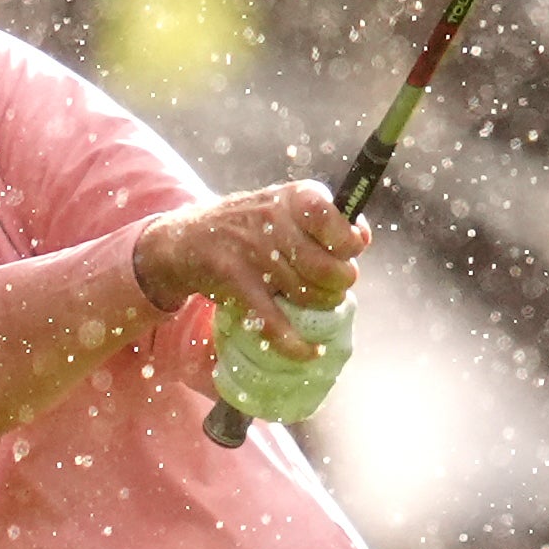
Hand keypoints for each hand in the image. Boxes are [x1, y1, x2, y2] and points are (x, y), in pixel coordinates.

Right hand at [134, 182, 363, 362]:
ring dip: (318, 306)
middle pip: (328, 268)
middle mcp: (273, 221)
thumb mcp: (286, 206)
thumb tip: (362, 237)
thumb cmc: (251, 224)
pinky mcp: (237, 284)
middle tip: (331, 285)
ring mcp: (253, 253)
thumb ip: (326, 218)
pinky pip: (276, 323)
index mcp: (293, 198)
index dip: (349, 244)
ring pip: (307, 295)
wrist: (187, 238)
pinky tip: (311, 350)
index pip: (334, 220)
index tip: (346, 252)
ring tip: (312, 302)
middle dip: (338, 284)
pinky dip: (297, 344)